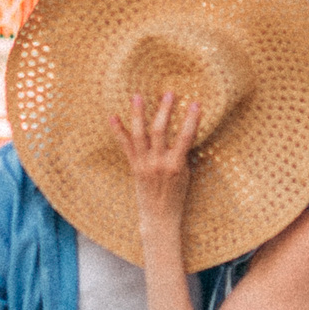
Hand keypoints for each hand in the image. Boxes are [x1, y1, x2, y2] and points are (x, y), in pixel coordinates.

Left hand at [111, 87, 200, 218]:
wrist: (159, 217)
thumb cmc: (177, 196)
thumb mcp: (187, 175)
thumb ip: (184, 154)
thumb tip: (187, 132)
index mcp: (176, 165)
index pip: (186, 137)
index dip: (191, 119)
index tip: (195, 103)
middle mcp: (158, 162)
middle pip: (160, 131)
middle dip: (164, 110)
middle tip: (168, 93)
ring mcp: (144, 164)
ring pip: (140, 134)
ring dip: (138, 114)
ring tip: (137, 96)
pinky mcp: (134, 166)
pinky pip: (125, 145)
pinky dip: (118, 131)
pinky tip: (113, 117)